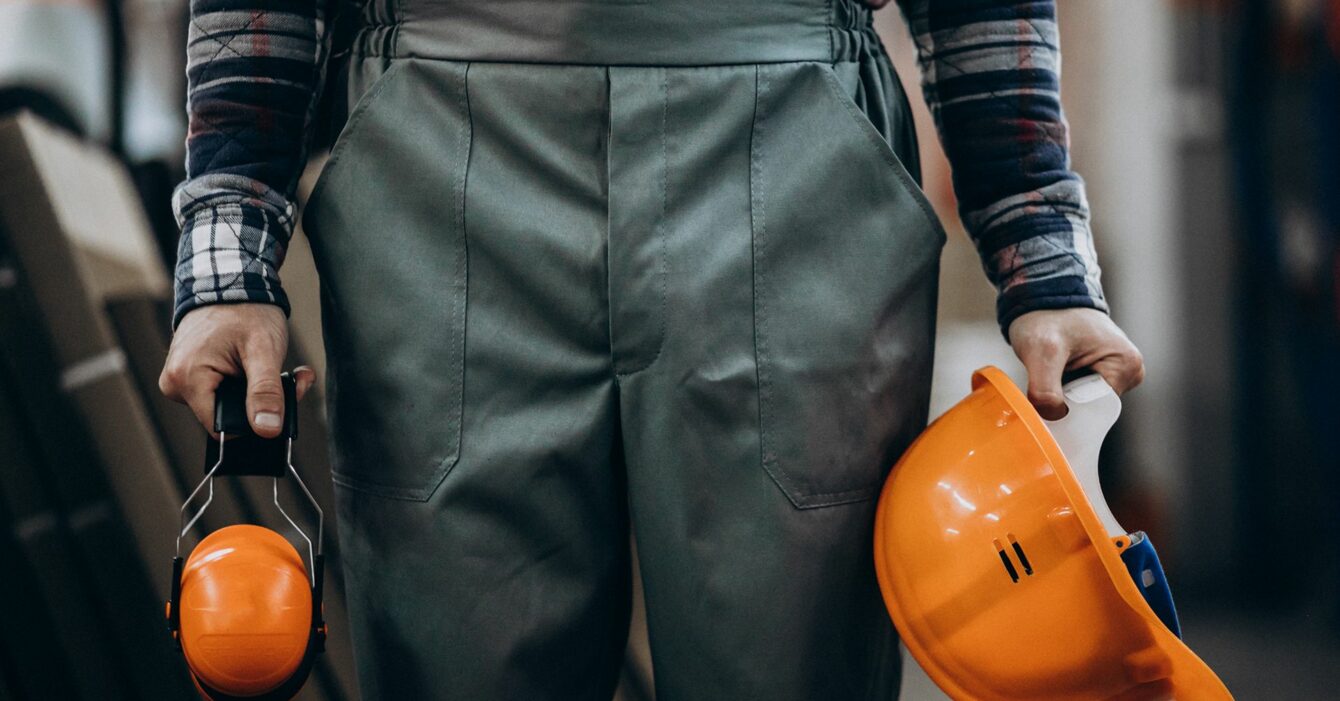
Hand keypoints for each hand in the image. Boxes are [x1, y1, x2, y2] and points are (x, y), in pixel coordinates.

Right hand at [159, 304, 315, 437]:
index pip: (223, 427)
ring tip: (284, 369)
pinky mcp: (192, 376)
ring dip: (263, 392)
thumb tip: (268, 430)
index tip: (284, 400)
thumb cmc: (245, 310)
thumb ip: (265, 391)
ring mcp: (182, 380)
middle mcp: (176, 384)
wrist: (231, 282)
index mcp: (187, 380)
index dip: (257, 420)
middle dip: (266, 403)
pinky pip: (224, 392)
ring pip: (230, 405)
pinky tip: (268, 366)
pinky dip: (251, 383)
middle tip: (293, 380)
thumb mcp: (263, 351)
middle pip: (228, 417)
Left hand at [1008, 308, 1143, 419]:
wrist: (1038, 298)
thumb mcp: (1041, 351)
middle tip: (1045, 378)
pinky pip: (1079, 395)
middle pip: (1091, 409)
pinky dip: (1061, 390)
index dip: (1068, 411)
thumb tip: (1054, 417)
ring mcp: (1116, 373)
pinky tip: (1053, 371)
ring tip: (1050, 370)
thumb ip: (1045, 389)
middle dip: (1064, 402)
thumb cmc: (1046, 316)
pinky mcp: (1101, 373)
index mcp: (1128, 365)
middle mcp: (1130, 371)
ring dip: (1061, 395)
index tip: (1046, 397)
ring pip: (1083, 404)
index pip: (1097, 410)